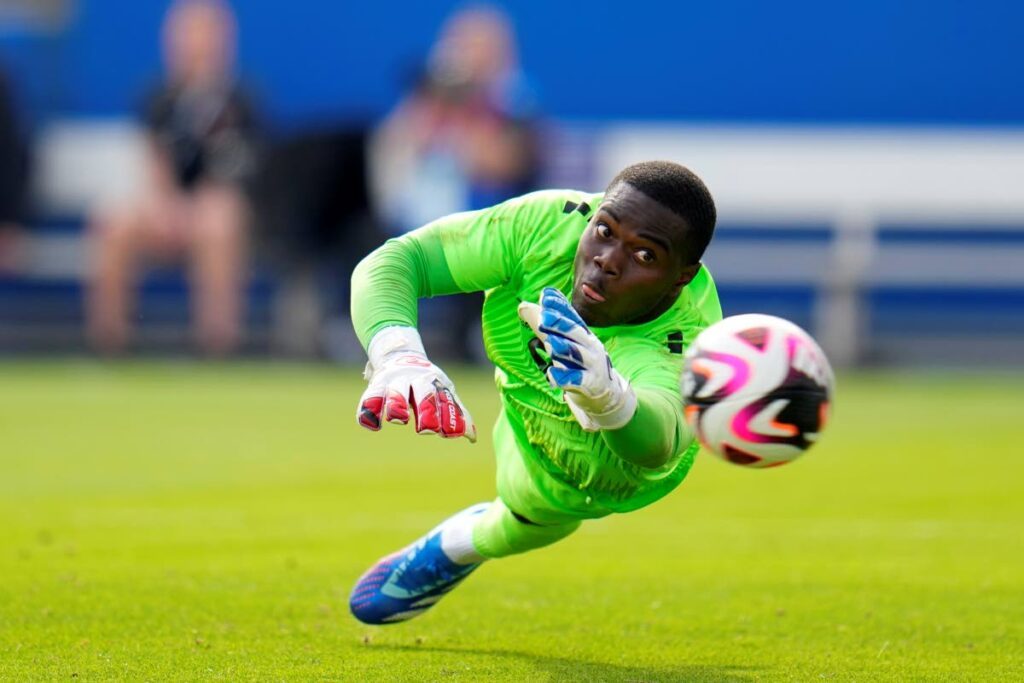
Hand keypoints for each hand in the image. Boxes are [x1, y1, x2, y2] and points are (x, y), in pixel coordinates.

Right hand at [356, 327, 476, 441]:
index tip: (451, 434)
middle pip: (423, 393)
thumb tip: (472, 438)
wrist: (399, 352)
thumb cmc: (426, 380)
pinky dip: (369, 410)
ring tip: (398, 420)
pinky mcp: (377, 384)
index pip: (444, 399)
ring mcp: (396, 380)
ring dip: (397, 405)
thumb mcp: (442, 391)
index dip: (448, 416)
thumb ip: (455, 412)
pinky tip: (373, 426)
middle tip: (427, 430)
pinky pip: (371, 396)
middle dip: (426, 410)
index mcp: (436, 383)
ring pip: (396, 391)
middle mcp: (417, 380)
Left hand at [518, 288, 636, 430]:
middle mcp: (590, 347)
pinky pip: (578, 381)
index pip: (571, 317)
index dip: (559, 306)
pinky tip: (551, 375)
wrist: (607, 394)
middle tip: (544, 317)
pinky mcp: (591, 385)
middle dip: (560, 324)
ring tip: (550, 343)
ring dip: (564, 348)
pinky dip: (565, 378)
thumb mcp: (568, 343)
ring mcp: (592, 366)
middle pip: (575, 333)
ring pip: (577, 355)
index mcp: (584, 334)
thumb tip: (524, 306)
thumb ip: (548, 326)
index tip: (545, 296)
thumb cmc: (581, 365)